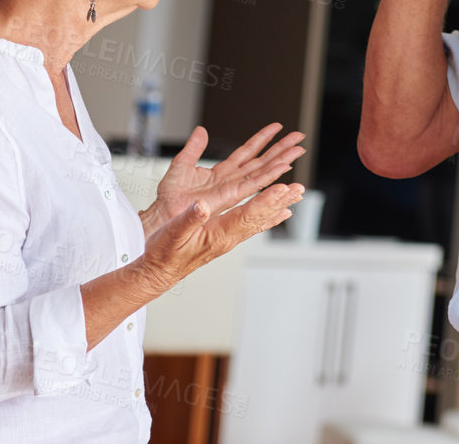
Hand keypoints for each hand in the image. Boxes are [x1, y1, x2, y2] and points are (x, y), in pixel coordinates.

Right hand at [136, 183, 303, 290]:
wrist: (160, 271)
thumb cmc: (164, 252)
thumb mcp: (172, 232)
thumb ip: (189, 219)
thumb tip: (203, 206)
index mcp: (217, 234)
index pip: (246, 215)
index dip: (264, 201)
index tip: (281, 188)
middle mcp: (228, 237)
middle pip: (259, 217)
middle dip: (279, 201)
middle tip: (298, 188)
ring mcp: (229, 238)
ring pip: (259, 220)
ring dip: (277, 206)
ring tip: (295, 195)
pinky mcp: (226, 238)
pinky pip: (252, 225)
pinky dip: (268, 216)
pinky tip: (278, 213)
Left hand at [142, 124, 303, 233]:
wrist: (165, 213)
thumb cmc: (170, 196)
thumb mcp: (182, 164)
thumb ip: (194, 147)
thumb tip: (201, 130)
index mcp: (222, 171)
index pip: (246, 151)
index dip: (261, 139)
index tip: (276, 128)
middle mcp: (232, 179)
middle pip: (261, 160)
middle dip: (280, 148)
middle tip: (298, 137)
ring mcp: (234, 188)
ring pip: (263, 170)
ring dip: (282, 159)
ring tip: (298, 149)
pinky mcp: (232, 196)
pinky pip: (255, 183)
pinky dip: (270, 175)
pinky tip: (283, 168)